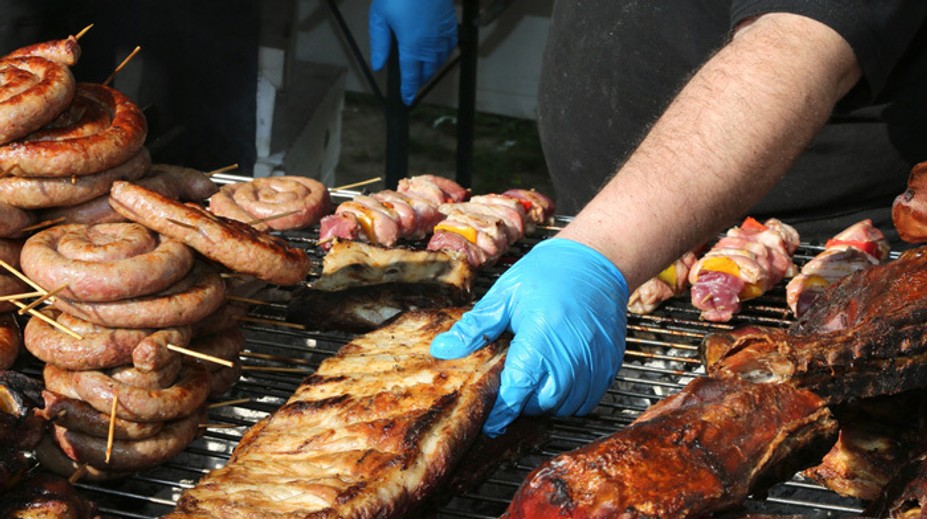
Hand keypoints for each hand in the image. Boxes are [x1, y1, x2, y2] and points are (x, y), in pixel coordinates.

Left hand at [368, 0, 457, 104]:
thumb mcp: (380, 17)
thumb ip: (379, 43)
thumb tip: (378, 65)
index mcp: (412, 46)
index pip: (410, 76)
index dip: (408, 90)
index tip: (406, 99)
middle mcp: (430, 45)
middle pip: (426, 71)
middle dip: (418, 80)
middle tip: (410, 84)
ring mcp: (442, 34)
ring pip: (439, 60)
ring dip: (430, 68)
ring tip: (422, 70)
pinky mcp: (450, 23)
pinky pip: (449, 46)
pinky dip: (442, 53)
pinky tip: (437, 52)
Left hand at [431, 238, 628, 436]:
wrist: (597, 260)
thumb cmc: (550, 273)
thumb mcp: (505, 295)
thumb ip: (476, 327)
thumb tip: (442, 349)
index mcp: (539, 341)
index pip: (516, 393)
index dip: (499, 412)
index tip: (488, 422)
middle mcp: (570, 359)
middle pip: (540, 405)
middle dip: (522, 403)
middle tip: (512, 384)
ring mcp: (593, 365)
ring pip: (564, 406)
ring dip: (546, 401)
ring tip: (536, 377)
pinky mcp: (608, 367)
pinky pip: (587, 399)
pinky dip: (570, 396)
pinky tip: (558, 376)